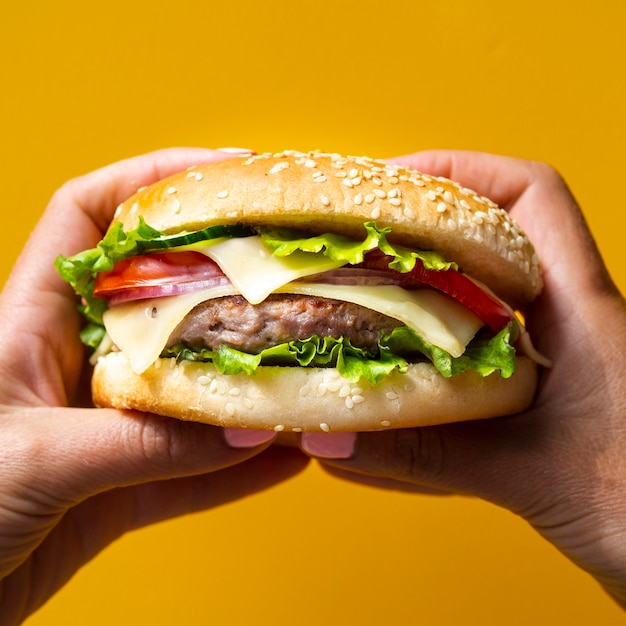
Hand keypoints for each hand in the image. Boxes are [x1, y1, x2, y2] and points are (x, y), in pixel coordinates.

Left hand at [0, 148, 307, 624]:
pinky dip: (239, 465)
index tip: (220, 171)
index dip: (150, 181)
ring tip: (305, 367)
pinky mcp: (120, 483)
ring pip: (190, 386)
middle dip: (223, 276)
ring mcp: (104, 423)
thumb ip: (142, 445)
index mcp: (30, 323)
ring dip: (247, 382)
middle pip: (161, 296)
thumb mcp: (36, 459)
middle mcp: (75, 363)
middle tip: (287, 265)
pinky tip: (286, 457)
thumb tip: (244, 429)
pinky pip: (193, 466)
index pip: (88, 217)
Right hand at [301, 151, 625, 607]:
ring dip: (418, 290)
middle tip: (356, 240)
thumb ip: (428, 457)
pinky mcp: (538, 401)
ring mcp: (552, 361)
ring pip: (476, 296)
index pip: (530, 196)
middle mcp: (568, 322)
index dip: (461, 171)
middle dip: (421, 227)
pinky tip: (387, 379)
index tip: (393, 179)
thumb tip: (331, 441)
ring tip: (358, 295)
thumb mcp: (534, 476)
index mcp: (584, 309)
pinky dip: (426, 357)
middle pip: (491, 235)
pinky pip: (470, 358)